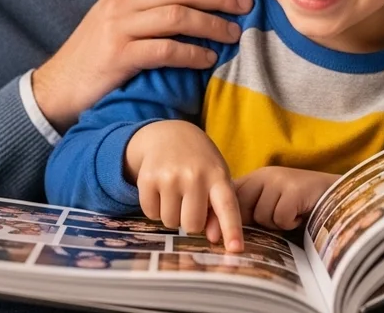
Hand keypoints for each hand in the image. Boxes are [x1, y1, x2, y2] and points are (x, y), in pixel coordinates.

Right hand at [32, 0, 252, 131]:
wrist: (57, 87)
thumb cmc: (96, 57)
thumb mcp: (120, 21)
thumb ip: (151, 7)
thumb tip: (200, 3)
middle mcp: (121, 0)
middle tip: (245, 6)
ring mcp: (118, 27)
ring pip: (177, 15)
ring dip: (211, 23)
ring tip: (234, 34)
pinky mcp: (118, 56)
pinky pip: (165, 49)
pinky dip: (192, 53)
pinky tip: (208, 59)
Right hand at [126, 120, 243, 250]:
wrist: (169, 135)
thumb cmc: (200, 164)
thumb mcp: (216, 179)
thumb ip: (219, 209)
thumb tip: (213, 238)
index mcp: (217, 175)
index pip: (227, 206)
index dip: (232, 229)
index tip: (235, 249)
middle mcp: (194, 175)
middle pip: (192, 225)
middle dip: (191, 222)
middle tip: (190, 204)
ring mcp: (169, 176)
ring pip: (170, 222)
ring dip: (172, 215)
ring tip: (176, 195)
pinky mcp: (147, 179)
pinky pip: (151, 214)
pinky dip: (155, 209)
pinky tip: (161, 191)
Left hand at [234, 166, 338, 230]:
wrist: (338, 198)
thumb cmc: (302, 209)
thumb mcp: (272, 206)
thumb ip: (250, 211)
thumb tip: (225, 232)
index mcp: (255, 178)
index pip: (229, 196)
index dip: (229, 217)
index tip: (228, 232)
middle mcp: (264, 174)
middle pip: (242, 209)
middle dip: (255, 223)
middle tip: (275, 222)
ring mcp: (279, 179)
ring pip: (261, 216)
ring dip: (277, 224)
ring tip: (293, 214)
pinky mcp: (293, 189)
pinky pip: (280, 218)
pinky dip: (291, 223)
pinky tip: (302, 214)